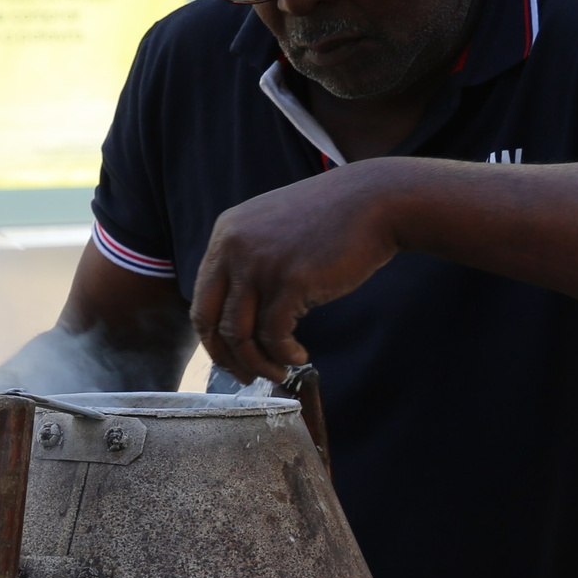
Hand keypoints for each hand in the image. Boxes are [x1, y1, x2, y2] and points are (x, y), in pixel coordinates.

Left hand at [190, 164, 403, 381]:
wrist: (375, 202)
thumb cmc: (334, 219)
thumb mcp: (275, 228)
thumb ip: (250, 257)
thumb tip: (242, 309)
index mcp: (227, 234)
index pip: (202, 299)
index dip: (213, 337)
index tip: (231, 356)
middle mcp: (235, 249)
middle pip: (212, 321)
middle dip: (227, 357)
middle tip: (247, 375)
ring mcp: (260, 265)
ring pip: (240, 334)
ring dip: (259, 362)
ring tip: (280, 370)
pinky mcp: (290, 282)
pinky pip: (274, 335)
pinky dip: (284, 353)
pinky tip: (300, 355)